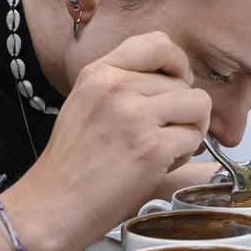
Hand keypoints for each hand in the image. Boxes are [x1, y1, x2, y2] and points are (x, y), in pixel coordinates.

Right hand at [18, 32, 210, 250]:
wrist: (52, 206)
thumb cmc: (73, 161)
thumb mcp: (87, 101)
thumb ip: (124, 82)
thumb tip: (177, 77)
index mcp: (99, 72)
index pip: (159, 43)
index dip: (178, 63)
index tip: (175, 84)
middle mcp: (117, 87)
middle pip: (184, 82)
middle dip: (182, 110)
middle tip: (159, 133)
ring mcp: (135, 117)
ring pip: (198, 105)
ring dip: (190, 129)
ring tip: (165, 147)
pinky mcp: (152, 148)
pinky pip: (195, 137)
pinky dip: (185, 153)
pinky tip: (160, 164)